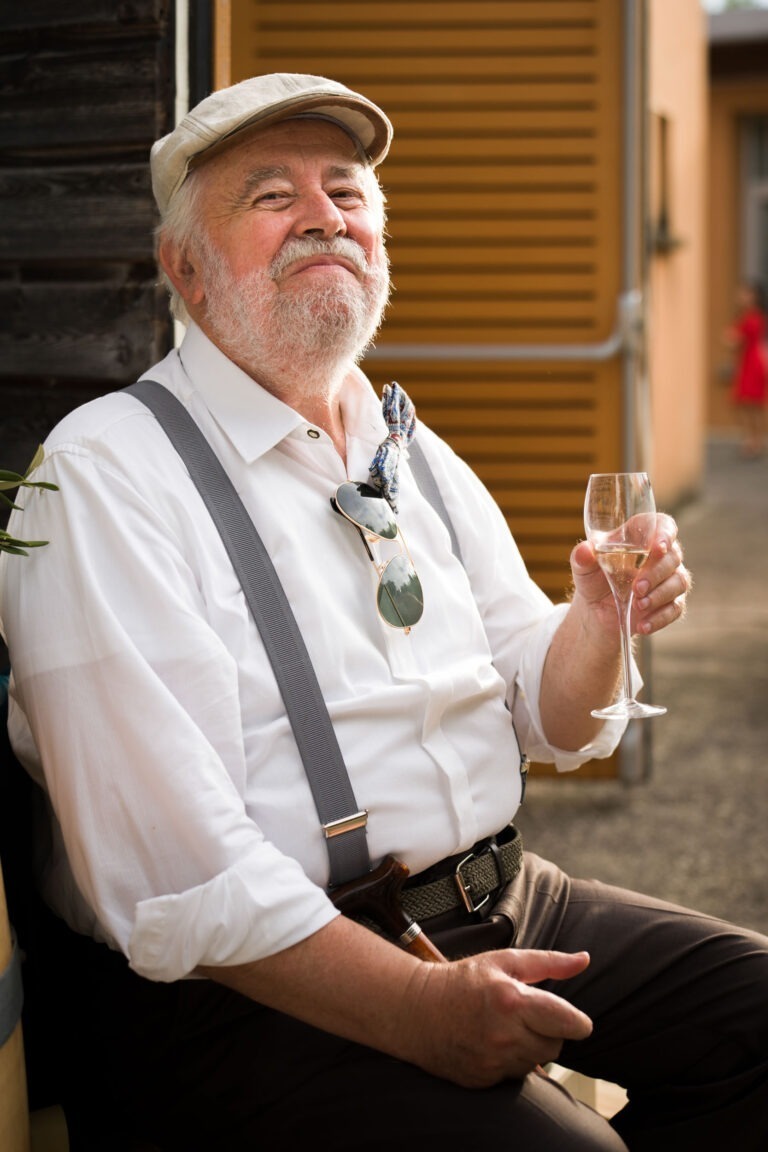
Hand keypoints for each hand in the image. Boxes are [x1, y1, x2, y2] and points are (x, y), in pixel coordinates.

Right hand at [400, 948, 592, 1086]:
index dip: (576, 1021)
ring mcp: (492, 1061)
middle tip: (526, 1016)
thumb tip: (584, 960)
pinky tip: (494, 1043)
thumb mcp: (505, 961)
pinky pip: (515, 1076)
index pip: (569, 1023)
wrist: (417, 1010)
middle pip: (556, 1046)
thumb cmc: (463, 981)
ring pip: (537, 1062)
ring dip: (530, 1047)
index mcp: (513, 1000)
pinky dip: (512, 1061)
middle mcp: (504, 1035)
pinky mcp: (483, 1079)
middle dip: (549, 1031)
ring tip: (507, 1028)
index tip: (572, 1018)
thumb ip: (549, 962)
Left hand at [570, 512, 690, 638]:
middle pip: (672, 556)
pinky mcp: (671, 602)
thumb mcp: (583, 567)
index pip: (662, 525)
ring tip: (638, 606)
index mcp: (641, 537)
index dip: (664, 533)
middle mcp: (660, 555)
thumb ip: (582, 557)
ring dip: (659, 595)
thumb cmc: (593, 578)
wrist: (596, 609)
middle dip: (656, 573)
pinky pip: (675, 608)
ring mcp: (669, 579)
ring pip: (679, 582)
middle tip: (636, 588)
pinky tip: (643, 625)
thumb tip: (584, 550)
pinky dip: (660, 617)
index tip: (658, 547)